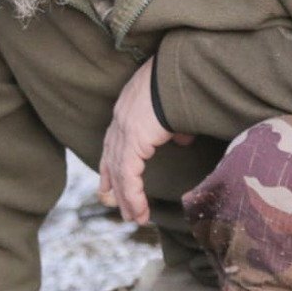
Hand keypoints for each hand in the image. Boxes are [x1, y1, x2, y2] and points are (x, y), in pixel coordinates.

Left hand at [98, 59, 193, 225]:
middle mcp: (120, 120)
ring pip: (119, 174)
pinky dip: (133, 196)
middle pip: (111, 161)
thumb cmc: (182, 82)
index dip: (111, 166)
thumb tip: (181, 138)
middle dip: (116, 188)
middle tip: (122, 210)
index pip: (113, 144)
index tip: (109, 185)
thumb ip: (174, 125)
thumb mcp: (175, 106)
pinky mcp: (132, 140)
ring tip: (135, 218)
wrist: (181, 72)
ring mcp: (123, 130)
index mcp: (128, 110)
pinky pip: (128, 176)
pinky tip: (140, 210)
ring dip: (126, 199)